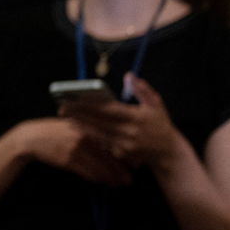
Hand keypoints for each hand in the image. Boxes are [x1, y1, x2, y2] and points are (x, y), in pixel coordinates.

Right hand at [14, 118, 131, 185]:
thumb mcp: (75, 125)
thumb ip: (93, 132)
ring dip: (111, 177)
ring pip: (101, 166)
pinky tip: (103, 182)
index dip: (126, 154)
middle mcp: (86, 135)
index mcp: (90, 125)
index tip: (134, 164)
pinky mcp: (69, 159)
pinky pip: (88, 172)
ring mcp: (77, 148)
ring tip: (119, 184)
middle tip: (129, 179)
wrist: (32, 138)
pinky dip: (97, 178)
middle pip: (110, 155)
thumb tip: (112, 146)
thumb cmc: (54, 131)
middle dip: (121, 170)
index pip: (114, 141)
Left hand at [62, 74, 186, 169]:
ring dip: (80, 125)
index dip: (90, 105)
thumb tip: (129, 75)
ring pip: (97, 133)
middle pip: (98, 122)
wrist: (167, 151)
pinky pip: (101, 143)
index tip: (75, 99)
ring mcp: (124, 144)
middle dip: (79, 115)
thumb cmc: (160, 123)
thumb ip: (142, 90)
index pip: (108, 109)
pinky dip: (89, 136)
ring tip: (66, 118)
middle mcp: (129, 131)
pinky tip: (78, 129)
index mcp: (136, 117)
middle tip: (62, 108)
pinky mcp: (121, 153)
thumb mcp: (156, 104)